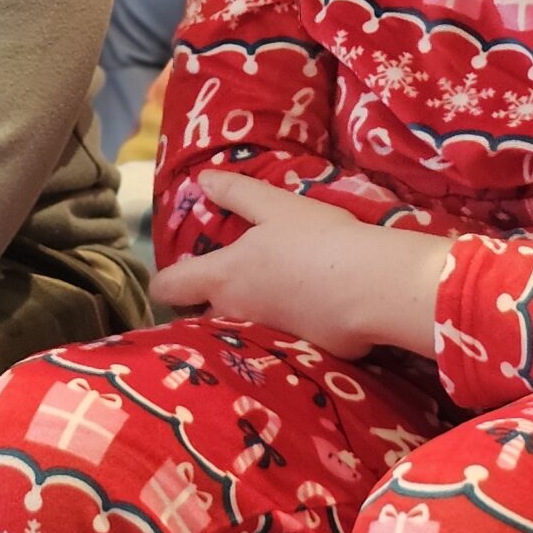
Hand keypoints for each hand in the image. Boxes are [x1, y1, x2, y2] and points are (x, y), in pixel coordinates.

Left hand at [151, 170, 450, 359]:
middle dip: (203, 306)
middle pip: (200, 318)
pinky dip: (278, 329)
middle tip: (222, 284)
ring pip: (238, 331)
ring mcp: (265, 337)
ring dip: (241, 319)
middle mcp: (235, 314)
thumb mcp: (276, 206)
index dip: (164, 282)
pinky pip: (276, 342)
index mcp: (222, 277)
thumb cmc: (316, 240)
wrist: (369, 288)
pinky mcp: (299, 352)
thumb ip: (237, 194)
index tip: (174, 274)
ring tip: (264, 295)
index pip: (169, 289)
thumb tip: (203, 180)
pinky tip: (299, 312)